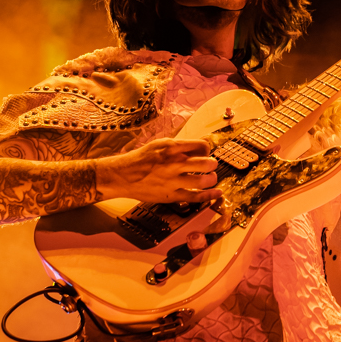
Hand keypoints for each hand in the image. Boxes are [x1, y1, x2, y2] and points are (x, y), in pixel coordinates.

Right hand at [95, 138, 221, 202]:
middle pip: (206, 162)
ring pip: (203, 180)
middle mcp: (174, 163)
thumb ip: (179, 146)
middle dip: (212, 163)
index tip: (204, 153)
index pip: (202, 145)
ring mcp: (173, 181)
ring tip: (211, 178)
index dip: (207, 149)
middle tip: (210, 165)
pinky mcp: (171, 195)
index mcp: (172, 147)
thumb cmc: (141, 159)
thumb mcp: (159, 144)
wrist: (122, 175)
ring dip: (212, 179)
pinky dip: (210, 195)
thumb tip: (198, 148)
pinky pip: (195, 197)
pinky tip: (218, 193)